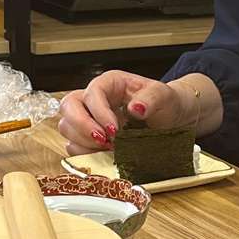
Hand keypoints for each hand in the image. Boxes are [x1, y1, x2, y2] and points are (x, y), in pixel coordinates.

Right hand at [58, 70, 186, 155]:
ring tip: (108, 149)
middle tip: (104, 141)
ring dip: (83, 142)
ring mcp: (89, 118)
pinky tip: (105, 155)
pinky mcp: (89, 137)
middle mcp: (94, 99)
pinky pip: (74, 145)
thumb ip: (152, 99)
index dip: (99, 112)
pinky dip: (85, 153)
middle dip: (82, 126)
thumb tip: (136, 108)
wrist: (170, 119)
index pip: (92, 93)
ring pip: (67, 126)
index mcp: (109, 83)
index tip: (114, 130)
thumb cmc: (165, 103)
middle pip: (69, 106)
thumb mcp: (164, 96)